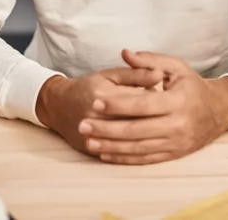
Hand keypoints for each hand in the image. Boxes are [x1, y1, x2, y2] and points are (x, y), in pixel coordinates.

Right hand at [35, 66, 163, 154]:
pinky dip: (132, 153)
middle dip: (153, 120)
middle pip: (133, 122)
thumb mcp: (111, 74)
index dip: (155, 100)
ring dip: (145, 138)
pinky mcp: (91, 149)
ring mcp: (92, 135)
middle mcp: (95, 115)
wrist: (59, 106)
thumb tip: (160, 75)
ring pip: (126, 141)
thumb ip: (136, 74)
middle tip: (166, 116)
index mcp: (102, 93)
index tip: (167, 97)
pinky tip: (145, 147)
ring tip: (158, 130)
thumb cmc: (90, 87)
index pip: (137, 100)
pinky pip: (116, 154)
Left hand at [79, 50, 227, 164]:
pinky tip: (106, 153)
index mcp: (178, 101)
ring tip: (89, 140)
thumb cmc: (193, 86)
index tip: (95, 102)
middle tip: (83, 124)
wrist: (219, 111)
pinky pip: (145, 159)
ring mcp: (176, 143)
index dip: (117, 105)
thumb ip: (149, 60)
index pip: (142, 105)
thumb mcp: (176, 67)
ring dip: (111, 146)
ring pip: (138, 148)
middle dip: (107, 128)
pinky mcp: (173, 154)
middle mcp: (177, 125)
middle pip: (136, 130)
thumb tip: (125, 53)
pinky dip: (124, 158)